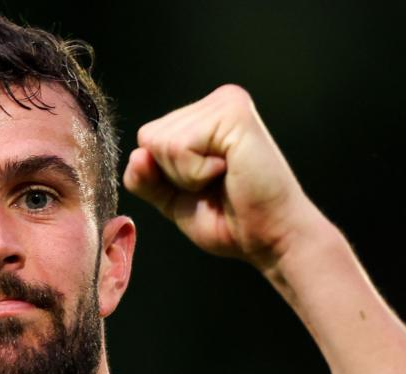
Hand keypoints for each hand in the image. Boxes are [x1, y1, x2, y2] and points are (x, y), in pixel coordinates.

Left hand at [123, 84, 334, 272]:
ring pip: (161, 142)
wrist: (269, 239)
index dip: (165, 175)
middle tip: (216, 184)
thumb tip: (137, 155)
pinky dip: (196, 173)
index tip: (204, 186)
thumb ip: (146, 179)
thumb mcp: (173, 200)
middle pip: (149, 137)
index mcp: (204, 117)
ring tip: (225, 177)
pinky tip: (228, 172)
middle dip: (174, 175)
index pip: (148, 138)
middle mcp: (215, 102)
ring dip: (187, 175)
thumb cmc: (230, 221)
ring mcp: (225, 103)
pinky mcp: (233, 113)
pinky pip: (179, 146)